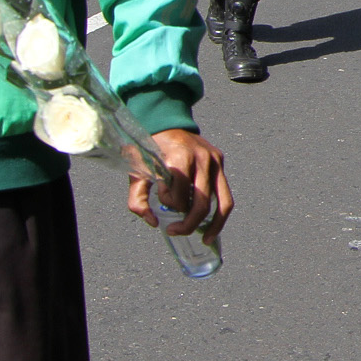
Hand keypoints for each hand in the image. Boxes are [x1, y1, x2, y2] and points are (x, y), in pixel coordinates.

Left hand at [130, 128, 232, 245]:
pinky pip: (225, 194)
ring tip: (206, 239)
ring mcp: (215, 161)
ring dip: (213, 225)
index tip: (160, 202)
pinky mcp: (220, 163)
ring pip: (222, 201)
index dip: (169, 204)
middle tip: (175, 232)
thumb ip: (138, 199)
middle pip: (201, 202)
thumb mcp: (136, 171)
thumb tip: (153, 223)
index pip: (179, 194)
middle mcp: (202, 159)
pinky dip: (220, 214)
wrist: (164, 121)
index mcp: (180, 158)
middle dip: (189, 223)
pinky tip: (213, 229)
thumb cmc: (147, 148)